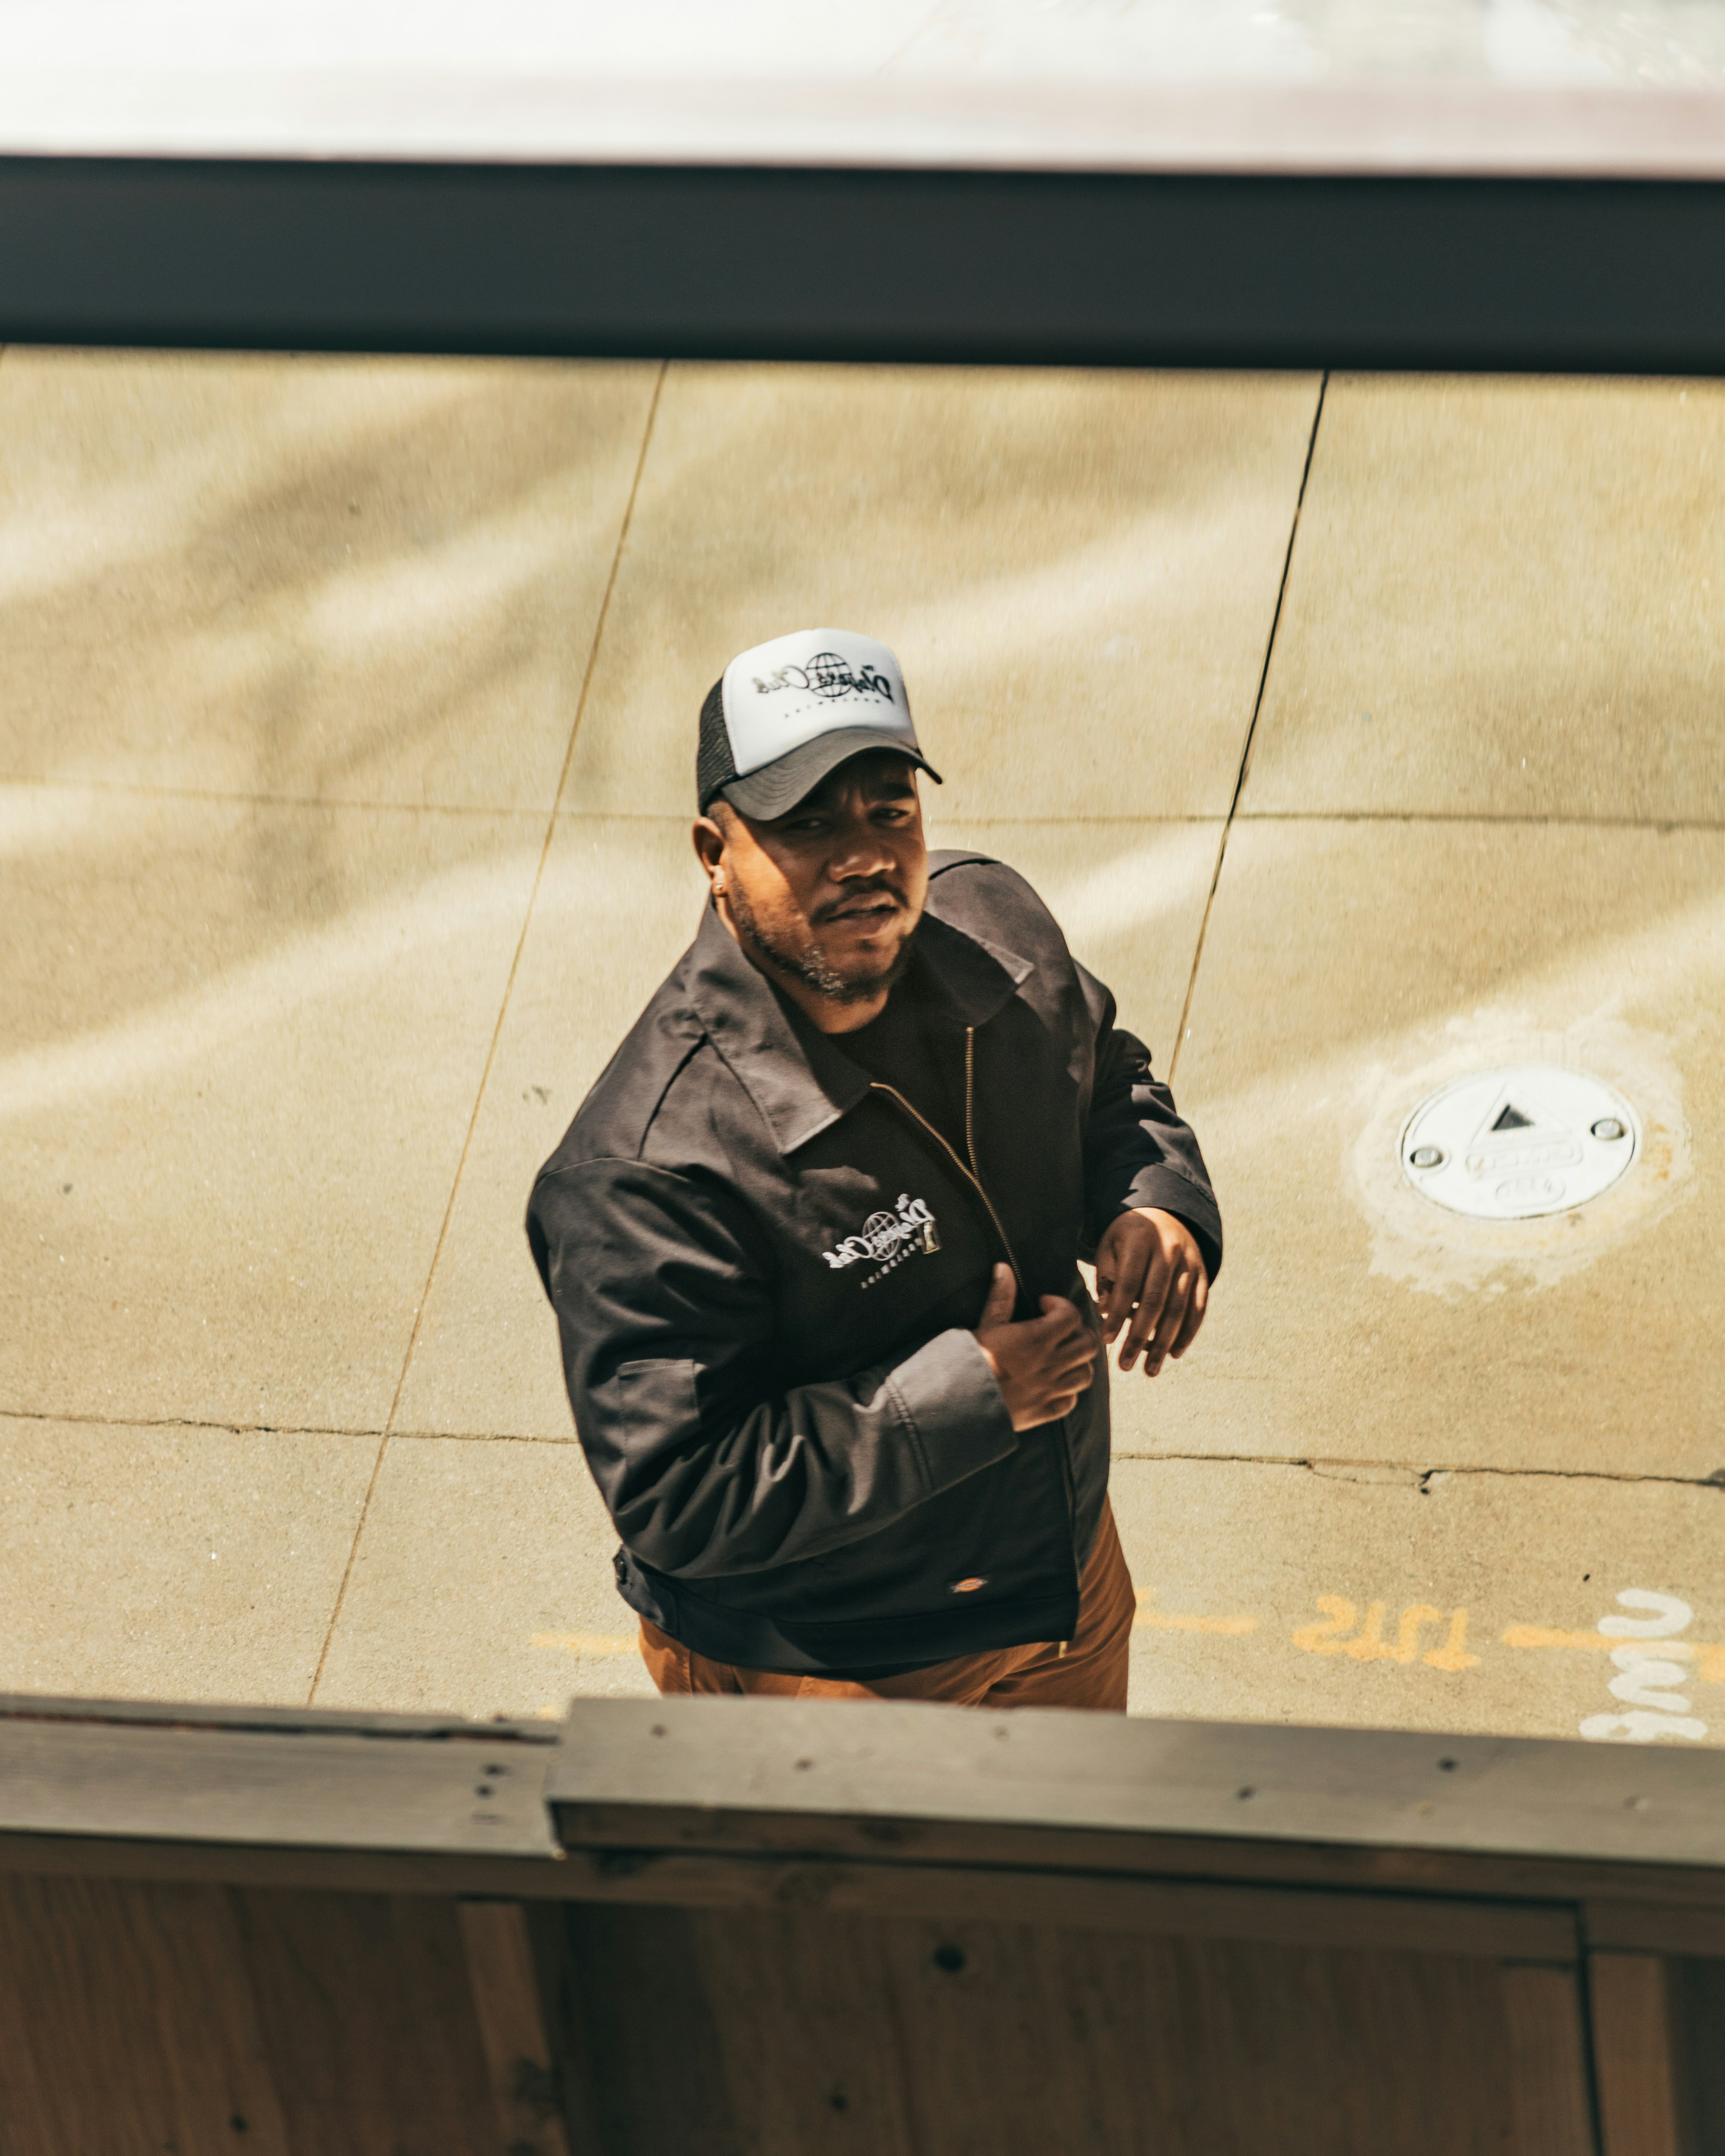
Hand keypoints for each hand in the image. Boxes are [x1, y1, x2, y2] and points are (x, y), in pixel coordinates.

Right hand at [973, 1263, 1097, 1430]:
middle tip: (1060, 1332)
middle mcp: (1050, 1364)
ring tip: (1061, 1358)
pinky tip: (1053, 1385)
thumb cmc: (969, 1359)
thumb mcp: (986, 1325)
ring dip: (1077, 1363)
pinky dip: (1067, 1392)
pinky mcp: (1044, 1411)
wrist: (957, 1401)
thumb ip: (1001, 1297)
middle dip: (1079, 1334)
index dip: (1062, 1306)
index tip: (1044, 1306)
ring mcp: (1050, 1390)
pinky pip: (1071, 1401)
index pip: (1072, 1316)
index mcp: (1037, 1339)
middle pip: (1088, 1344)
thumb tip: (1003, 1268)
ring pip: (1086, 1374)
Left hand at [1094, 1207, 1208, 1377]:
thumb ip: (1106, 1277)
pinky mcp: (1204, 1275)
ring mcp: (1191, 1263)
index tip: (1106, 1340)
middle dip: (1139, 1337)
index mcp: (1141, 1239)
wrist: (1166, 1214)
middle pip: (1155, 1301)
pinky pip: (1199, 1308)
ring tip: (1149, 1370)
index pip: (1128, 1283)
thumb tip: (1104, 1311)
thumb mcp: (1110, 1246)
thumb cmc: (1128, 1239)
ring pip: (1179, 1309)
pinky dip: (1188, 1333)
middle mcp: (1170, 1250)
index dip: (1117, 1314)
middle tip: (1124, 1365)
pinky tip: (1174, 1354)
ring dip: (1164, 1343)